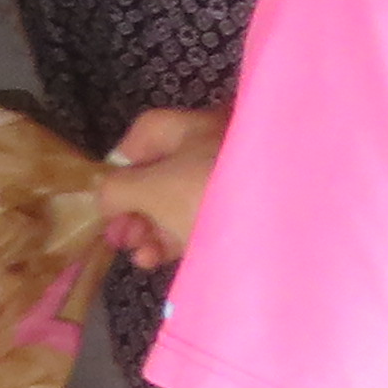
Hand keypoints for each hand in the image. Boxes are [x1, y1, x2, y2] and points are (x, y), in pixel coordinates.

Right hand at [95, 104, 224, 270]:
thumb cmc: (210, 194)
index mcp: (194, 129)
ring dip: (150, 230)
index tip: (107, 197)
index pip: (146, 134)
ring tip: (136, 254)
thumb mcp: (153, 188)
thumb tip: (105, 198)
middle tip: (118, 237)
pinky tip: (155, 258)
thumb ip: (117, 189)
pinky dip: (174, 240)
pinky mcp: (240, 221)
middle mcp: (213, 151)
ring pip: (177, 204)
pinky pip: (199, 224)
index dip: (120, 164)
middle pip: (159, 174)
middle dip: (133, 207)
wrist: (282, 235)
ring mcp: (229, 188)